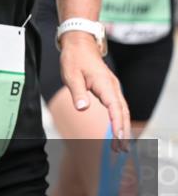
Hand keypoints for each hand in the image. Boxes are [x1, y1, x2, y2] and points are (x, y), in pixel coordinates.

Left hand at [59, 32, 130, 151]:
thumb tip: (82, 108)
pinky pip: (118, 107)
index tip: (118, 138)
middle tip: (121, 150)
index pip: (114, 107)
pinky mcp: (110, 90)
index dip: (117, 123)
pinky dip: (119, 120)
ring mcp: (113, 88)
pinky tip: (118, 131)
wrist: (80, 45)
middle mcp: (113, 87)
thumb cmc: (75, 60)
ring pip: (122, 110)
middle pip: (122, 112)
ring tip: (120, 146)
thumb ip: (77, 93)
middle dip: (123, 131)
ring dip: (122, 128)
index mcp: (105, 84)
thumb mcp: (71, 75)